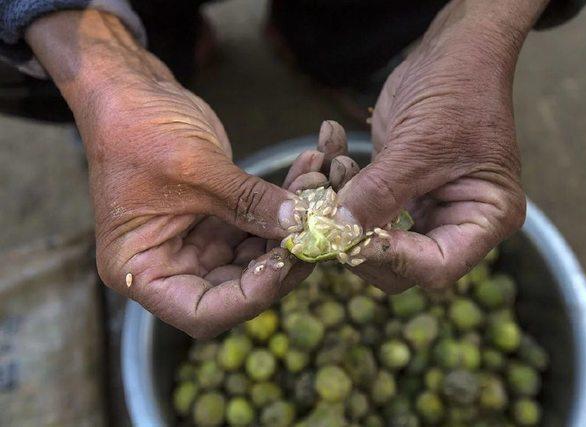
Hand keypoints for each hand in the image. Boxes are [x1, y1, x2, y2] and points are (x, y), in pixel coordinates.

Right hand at [26, 10, 307, 337]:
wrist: (130, 90)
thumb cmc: (137, 128)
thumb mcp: (193, 166)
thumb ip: (248, 201)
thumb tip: (303, 225)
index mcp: (141, 270)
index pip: (204, 312)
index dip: (252, 295)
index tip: (287, 259)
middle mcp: (170, 265)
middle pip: (239, 288)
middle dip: (283, 259)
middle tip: (318, 228)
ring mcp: (197, 244)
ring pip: (258, 255)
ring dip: (293, 226)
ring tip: (319, 184)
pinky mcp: (218, 220)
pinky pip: (259, 223)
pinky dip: (286, 202)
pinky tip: (310, 170)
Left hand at [337, 0, 548, 292]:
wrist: (455, 50)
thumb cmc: (458, 90)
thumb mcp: (420, 144)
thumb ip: (379, 193)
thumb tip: (338, 233)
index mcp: (485, 217)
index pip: (436, 267)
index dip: (390, 259)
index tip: (349, 239)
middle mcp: (459, 221)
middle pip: (403, 263)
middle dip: (360, 241)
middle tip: (326, 215)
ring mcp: (429, 208)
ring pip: (377, 238)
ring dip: (346, 212)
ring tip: (336, 167)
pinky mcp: (402, 192)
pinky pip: (365, 208)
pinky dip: (344, 189)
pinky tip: (336, 154)